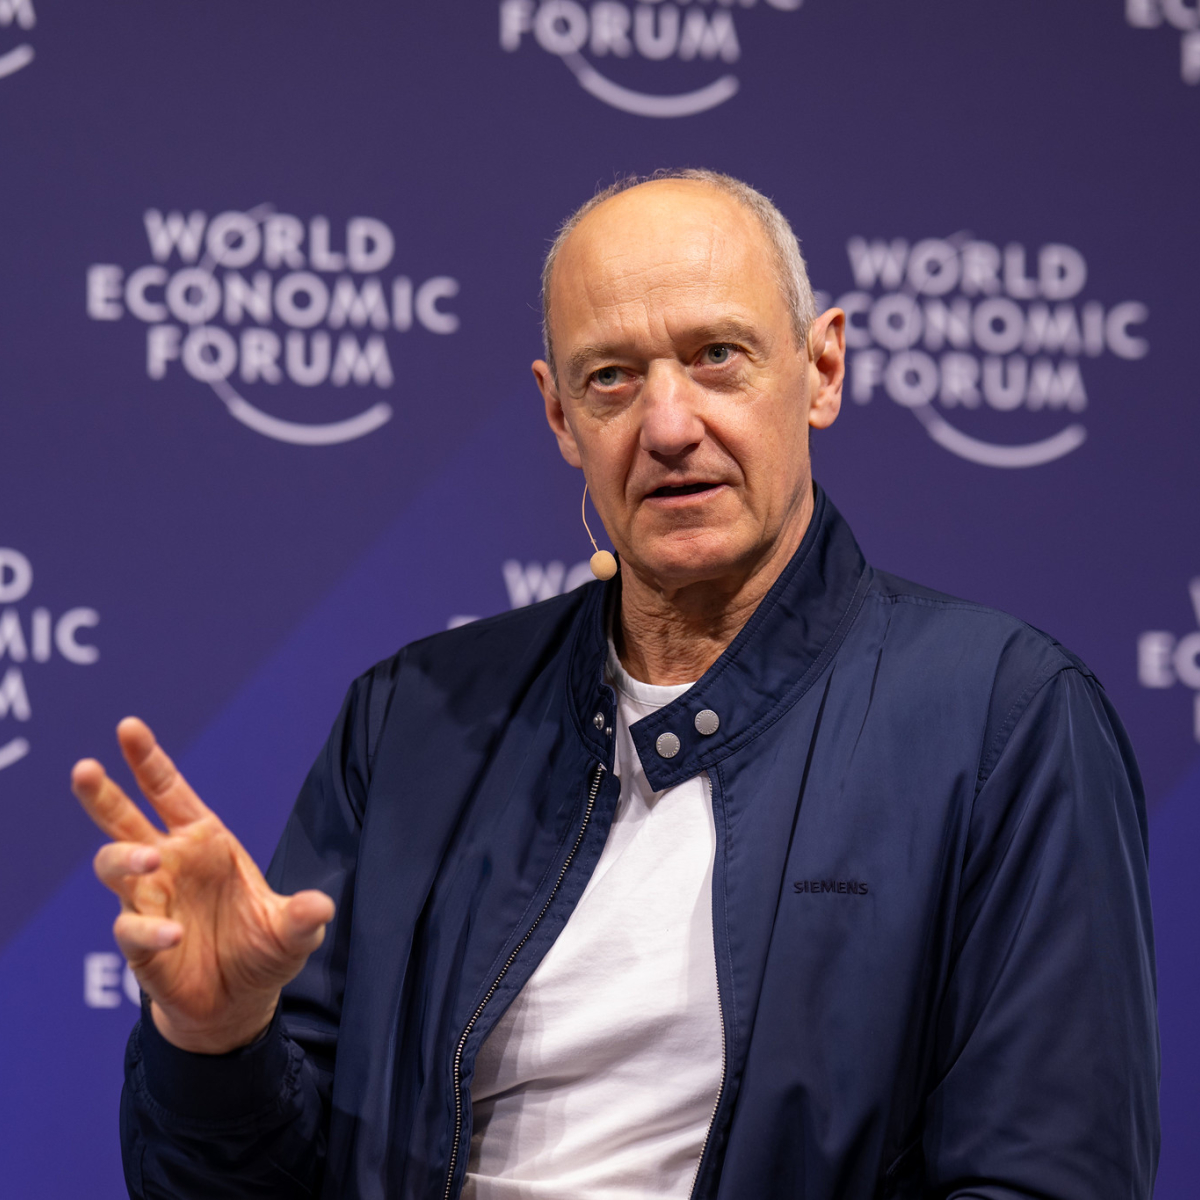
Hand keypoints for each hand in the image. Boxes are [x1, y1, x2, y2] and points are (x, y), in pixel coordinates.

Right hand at [72, 717, 334, 1053]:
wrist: (240, 1004)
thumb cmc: (262, 950)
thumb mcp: (293, 931)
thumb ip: (303, 917)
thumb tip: (321, 906)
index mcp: (204, 842)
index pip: (168, 791)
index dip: (148, 760)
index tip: (128, 727)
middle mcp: (170, 864)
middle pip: (122, 819)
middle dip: (102, 792)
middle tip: (86, 768)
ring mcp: (150, 901)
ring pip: (114, 865)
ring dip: (126, 857)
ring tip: (150, 859)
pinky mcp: (140, 944)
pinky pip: (132, 928)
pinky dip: (149, 929)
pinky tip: (174, 935)